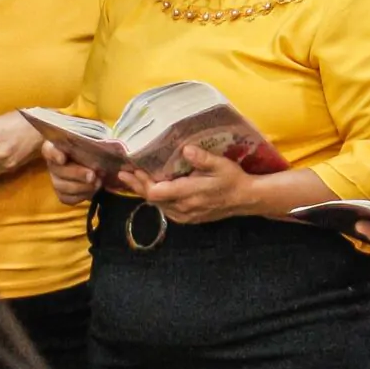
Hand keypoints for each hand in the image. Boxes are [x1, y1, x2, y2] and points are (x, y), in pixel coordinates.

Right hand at [40, 141, 104, 206]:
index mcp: (57, 146)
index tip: (63, 159)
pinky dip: (80, 197)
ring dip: (80, 187)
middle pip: (57, 170)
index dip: (54, 155)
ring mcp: (56, 179)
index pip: (49, 149)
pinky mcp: (62, 193)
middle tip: (92, 175)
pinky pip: (66, 198)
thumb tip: (111, 145)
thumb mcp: (96, 140)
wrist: (100, 161)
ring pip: (60, 186)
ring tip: (97, 184)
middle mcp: (54, 163)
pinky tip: (92, 192)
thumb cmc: (95, 146)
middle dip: (76, 174)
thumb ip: (99, 141)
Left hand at [128, 144, 255, 225]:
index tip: (132, 170)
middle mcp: (183, 207)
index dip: (141, 182)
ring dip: (145, 192)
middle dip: (137, 186)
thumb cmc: (233, 179)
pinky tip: (153, 191)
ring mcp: (185, 215)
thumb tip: (186, 149)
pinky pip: (166, 210)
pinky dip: (156, 200)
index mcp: (189, 192)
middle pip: (152, 199)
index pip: (156, 192)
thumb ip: (202, 158)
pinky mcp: (187, 218)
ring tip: (134, 180)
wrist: (245, 199)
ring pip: (157, 205)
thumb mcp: (221, 165)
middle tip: (124, 174)